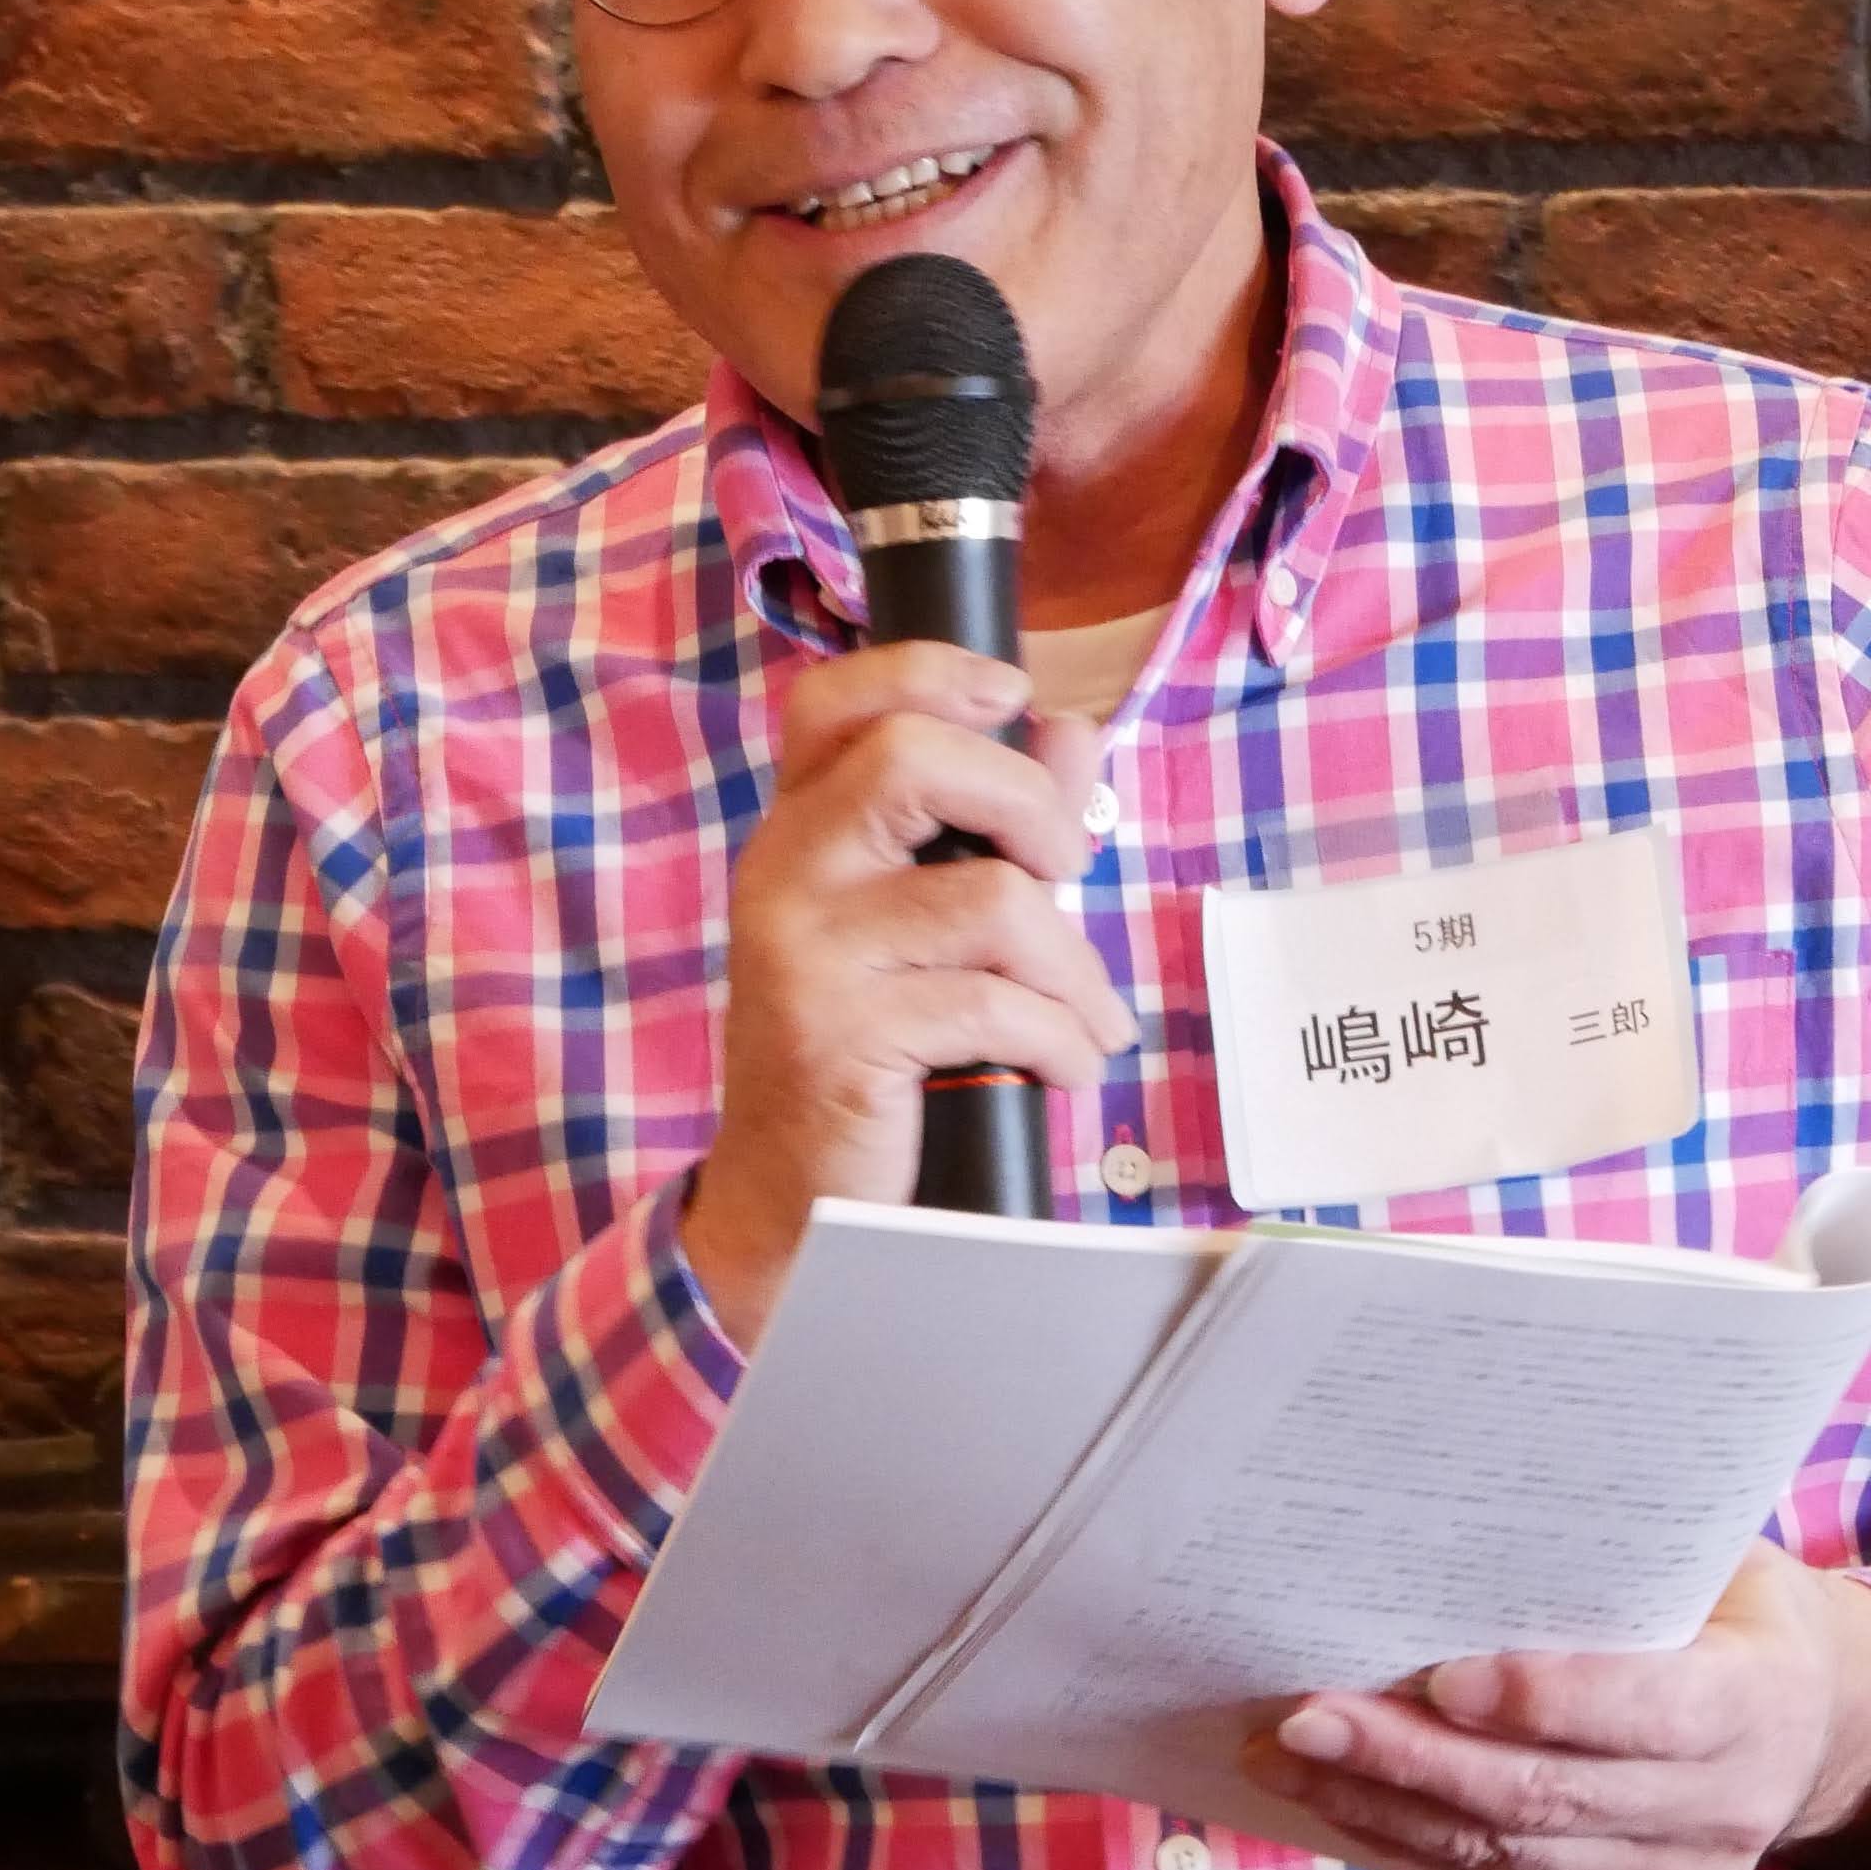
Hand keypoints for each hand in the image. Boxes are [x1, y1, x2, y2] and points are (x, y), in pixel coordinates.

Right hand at [679, 640, 1132, 1347]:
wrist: (792, 1198)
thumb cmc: (868, 1050)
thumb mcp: (926, 926)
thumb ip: (996, 826)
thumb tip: (1072, 731)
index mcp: (800, 830)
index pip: (834, 700)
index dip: (929, 672)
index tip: (1011, 698)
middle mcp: (784, 872)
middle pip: (914, 756)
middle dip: (1031, 806)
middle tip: (1066, 873)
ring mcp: (804, 951)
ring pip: (991, 898)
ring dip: (1073, 968)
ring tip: (1085, 1020)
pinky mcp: (839, 1034)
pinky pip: (995, 1005)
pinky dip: (1060, 1040)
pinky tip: (1063, 1068)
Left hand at [1236, 1545, 1870, 1869]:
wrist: (1814, 1730)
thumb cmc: (1730, 1612)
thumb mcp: (1713, 1560)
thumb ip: (1622, 1554)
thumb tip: (1462, 1505)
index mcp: (1755, 1702)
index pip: (1643, 1710)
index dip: (1540, 1699)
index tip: (1438, 1674)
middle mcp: (1726, 1810)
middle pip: (1544, 1797)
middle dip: (1409, 1760)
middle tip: (1303, 1719)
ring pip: (1508, 1859)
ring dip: (1385, 1811)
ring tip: (1287, 1762)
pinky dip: (1417, 1850)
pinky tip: (1346, 1807)